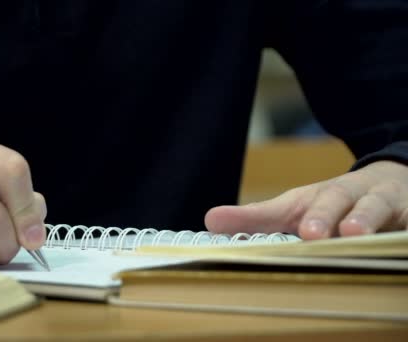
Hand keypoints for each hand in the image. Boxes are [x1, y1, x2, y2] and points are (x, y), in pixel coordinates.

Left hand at [205, 160, 407, 239]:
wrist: (392, 182)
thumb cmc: (334, 203)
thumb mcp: (296, 207)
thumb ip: (256, 218)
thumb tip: (209, 221)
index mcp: (323, 196)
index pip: (305, 203)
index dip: (296, 216)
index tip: (287, 228)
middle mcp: (355, 195)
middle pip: (344, 199)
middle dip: (328, 214)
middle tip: (314, 232)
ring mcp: (388, 205)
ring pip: (381, 207)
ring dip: (369, 219)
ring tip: (356, 234)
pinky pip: (407, 227)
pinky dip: (403, 233)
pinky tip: (399, 243)